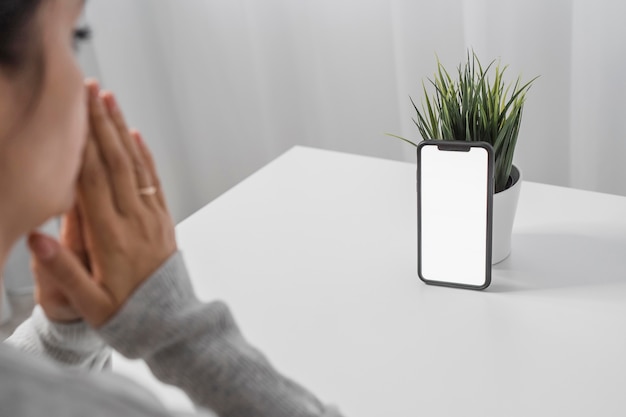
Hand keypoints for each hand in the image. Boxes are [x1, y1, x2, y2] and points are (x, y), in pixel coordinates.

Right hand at [28, 80, 176, 326]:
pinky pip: (153, 182)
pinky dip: (145, 157)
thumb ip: (63, 271)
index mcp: (111, 237)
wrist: (172, 325)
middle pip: (114, 163)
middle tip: (90, 90)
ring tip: (110, 101)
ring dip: (122, 131)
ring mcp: (152, 217)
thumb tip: (35, 238)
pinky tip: (135, 137)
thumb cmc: (128, 316)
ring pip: (135, 166)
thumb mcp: (90, 303)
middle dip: (101, 125)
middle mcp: (133, 220)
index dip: (81, 145)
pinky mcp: (163, 220)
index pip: (93, 182)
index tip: (72, 115)